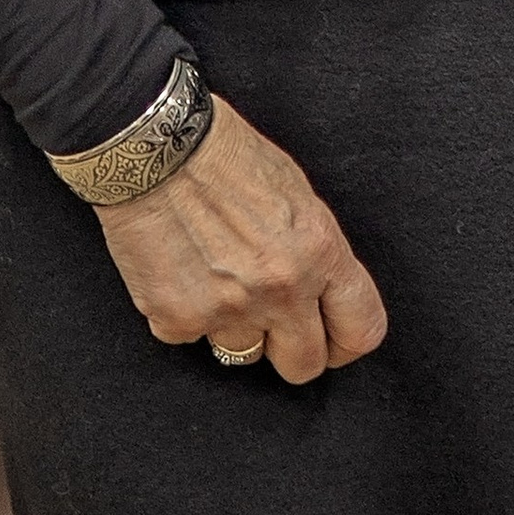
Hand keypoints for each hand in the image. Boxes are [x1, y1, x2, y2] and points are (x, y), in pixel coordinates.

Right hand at [94, 93, 387, 381]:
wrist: (152, 149)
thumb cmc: (225, 157)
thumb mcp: (297, 195)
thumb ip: (314, 254)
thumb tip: (322, 295)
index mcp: (318, 251)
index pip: (361, 330)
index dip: (346, 342)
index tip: (333, 341)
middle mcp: (280, 289)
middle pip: (304, 365)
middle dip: (292, 350)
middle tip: (275, 325)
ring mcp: (227, 310)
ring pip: (243, 355)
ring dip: (235, 328)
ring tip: (216, 278)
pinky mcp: (177, 320)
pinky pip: (191, 337)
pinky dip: (186, 313)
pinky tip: (179, 270)